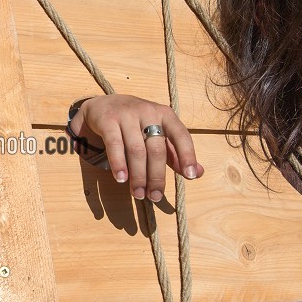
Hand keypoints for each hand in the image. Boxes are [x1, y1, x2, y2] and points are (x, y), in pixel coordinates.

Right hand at [68, 95, 203, 201]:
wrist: (104, 104)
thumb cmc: (137, 123)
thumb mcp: (159, 133)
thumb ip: (176, 153)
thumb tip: (197, 173)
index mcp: (166, 115)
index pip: (181, 135)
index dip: (187, 156)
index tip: (190, 176)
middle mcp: (148, 112)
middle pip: (156, 149)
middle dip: (156, 176)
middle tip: (155, 196)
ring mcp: (127, 115)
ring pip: (136, 150)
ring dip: (138, 176)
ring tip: (138, 193)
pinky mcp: (108, 120)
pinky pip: (115, 145)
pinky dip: (118, 164)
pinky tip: (121, 179)